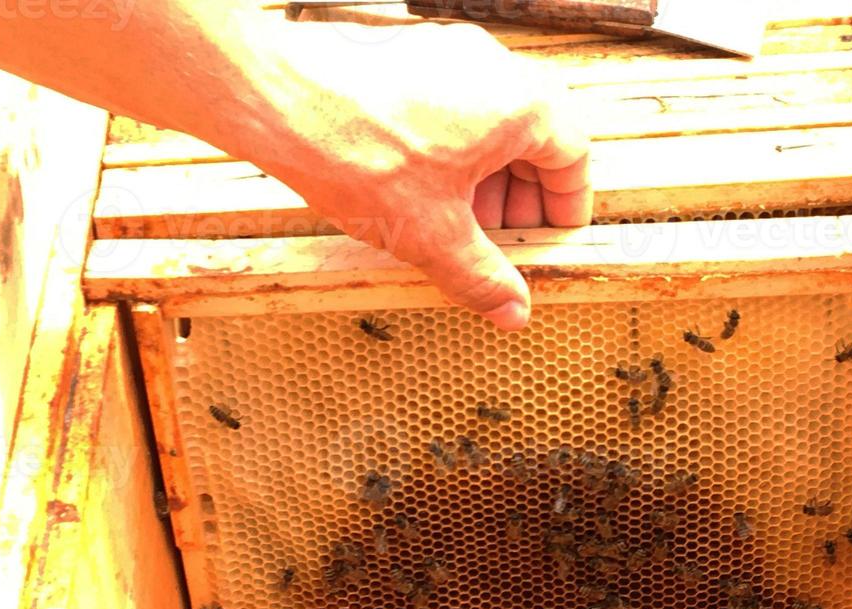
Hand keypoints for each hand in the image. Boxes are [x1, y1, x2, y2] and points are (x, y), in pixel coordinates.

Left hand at [245, 20, 592, 329]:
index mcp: (520, 105)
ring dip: (486, 181)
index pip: (574, 155)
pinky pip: (452, 113)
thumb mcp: (434, 235)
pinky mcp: (408, 60)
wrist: (277, 99)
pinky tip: (423, 197)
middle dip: (523, 200)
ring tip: (460, 228)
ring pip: (491, 127)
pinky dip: (453, 157)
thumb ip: (481, 276)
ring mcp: (448, 56)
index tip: (553, 238)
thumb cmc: (359, 149)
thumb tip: (511, 309)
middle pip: (534, 140)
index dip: (568, 206)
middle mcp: (492, 69)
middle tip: (504, 245)